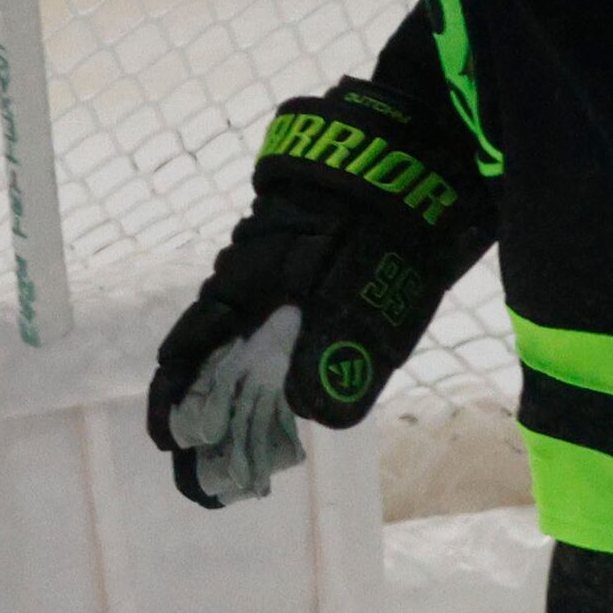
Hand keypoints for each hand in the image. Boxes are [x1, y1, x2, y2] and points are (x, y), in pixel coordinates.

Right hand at [147, 74, 496, 507]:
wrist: (437, 135)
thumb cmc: (399, 208)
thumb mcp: (374, 284)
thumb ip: (342, 348)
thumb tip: (310, 413)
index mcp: (250, 277)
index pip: (190, 348)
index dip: (175, 401)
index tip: (175, 449)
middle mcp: (257, 269)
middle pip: (218, 352)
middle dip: (213, 416)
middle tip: (222, 477)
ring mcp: (288, 258)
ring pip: (252, 337)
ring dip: (248, 395)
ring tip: (259, 453)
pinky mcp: (323, 252)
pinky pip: (285, 319)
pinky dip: (282, 364)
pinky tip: (302, 390)